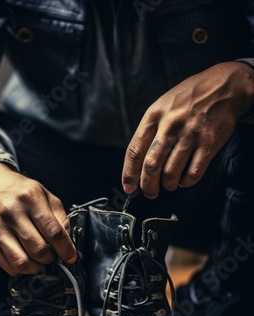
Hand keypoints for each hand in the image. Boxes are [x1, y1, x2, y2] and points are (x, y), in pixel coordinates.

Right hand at [0, 163, 76, 274]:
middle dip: (51, 258)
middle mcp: (12, 212)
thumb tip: (67, 241)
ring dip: (36, 267)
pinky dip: (21, 269)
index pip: (53, 232)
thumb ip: (60, 217)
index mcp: (30, 198)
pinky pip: (8, 265)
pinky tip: (26, 259)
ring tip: (39, 260)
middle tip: (52, 254)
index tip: (71, 257)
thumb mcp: (45, 195)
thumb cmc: (20, 191)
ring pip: (22, 262)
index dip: (65, 249)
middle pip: (38, 249)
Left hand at [122, 62, 253, 198]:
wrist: (223, 86)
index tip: (128, 188)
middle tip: (150, 193)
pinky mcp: (208, 143)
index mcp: (154, 116)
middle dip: (147, 186)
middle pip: (151, 166)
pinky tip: (184, 180)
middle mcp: (170, 125)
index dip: (129, 174)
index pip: (134, 151)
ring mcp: (190, 134)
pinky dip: (186, 182)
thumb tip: (137, 164)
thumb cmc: (188, 98)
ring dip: (167, 185)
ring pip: (170, 173)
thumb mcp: (162, 106)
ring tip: (168, 185)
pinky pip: (193, 173)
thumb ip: (150, 131)